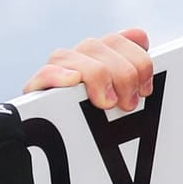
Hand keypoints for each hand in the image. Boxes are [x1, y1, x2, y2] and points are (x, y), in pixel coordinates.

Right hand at [23, 29, 153, 111]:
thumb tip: (139, 36)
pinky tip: (73, 80)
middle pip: (103, 45)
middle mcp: (80, 57)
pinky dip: (59, 75)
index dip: (140, 61)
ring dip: (98, 77)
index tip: (145, 90)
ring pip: (76, 54)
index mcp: (103, 55)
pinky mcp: (37, 88)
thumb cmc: (101, 124)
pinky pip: (46, 72)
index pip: (123, 39)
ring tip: (107, 103)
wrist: (60, 147)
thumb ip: (135, 71)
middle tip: (129, 104)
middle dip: (124, 75)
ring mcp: (57, 69)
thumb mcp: (126, 98)